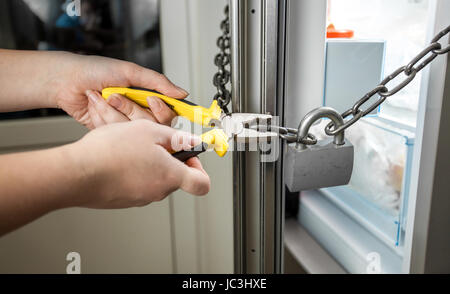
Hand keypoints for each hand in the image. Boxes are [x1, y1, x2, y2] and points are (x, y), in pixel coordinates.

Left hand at [52, 53, 186, 128]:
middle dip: (132, 109)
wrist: (66, 81)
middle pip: (152, 124)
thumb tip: (182, 93)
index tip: (152, 102)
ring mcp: (124, 123)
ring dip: (114, 111)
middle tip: (117, 96)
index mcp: (146, 96)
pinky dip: (103, 118)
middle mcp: (138, 111)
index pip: (167, 112)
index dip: (162, 110)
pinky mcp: (110, 132)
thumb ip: (158, 82)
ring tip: (102, 98)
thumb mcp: (130, 71)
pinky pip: (116, 133)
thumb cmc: (95, 70)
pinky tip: (94, 107)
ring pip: (133, 130)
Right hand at [68, 119, 209, 207]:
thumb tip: (190, 142)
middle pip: (176, 177)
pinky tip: (118, 158)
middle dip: (169, 159)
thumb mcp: (149, 131)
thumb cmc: (110, 152)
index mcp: (171, 176)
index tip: (191, 155)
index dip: (200, 168)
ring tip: (131, 147)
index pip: (202, 184)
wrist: (76, 173)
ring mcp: (140, 198)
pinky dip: (133, 171)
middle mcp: (158, 192)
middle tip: (155, 143)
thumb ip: (175, 137)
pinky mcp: (124, 200)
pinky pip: (137, 183)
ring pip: (154, 178)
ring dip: (149, 163)